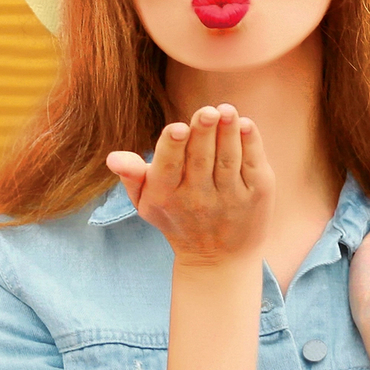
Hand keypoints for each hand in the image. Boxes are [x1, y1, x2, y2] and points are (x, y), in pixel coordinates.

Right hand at [105, 103, 273, 267]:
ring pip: (228, 160)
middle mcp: (198, 198)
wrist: (218, 258)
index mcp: (167, 195)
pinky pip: (253, 165)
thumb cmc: (176, 217)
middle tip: (208, 111)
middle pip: (201, 159)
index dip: (173, 147)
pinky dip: (250, 144)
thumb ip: (131, 176)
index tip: (178, 128)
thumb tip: (113, 157)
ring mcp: (230, 198)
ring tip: (227, 111)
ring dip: (228, 133)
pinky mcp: (256, 196)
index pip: (168, 166)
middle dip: (204, 133)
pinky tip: (244, 125)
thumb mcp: (147, 203)